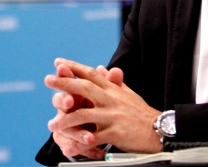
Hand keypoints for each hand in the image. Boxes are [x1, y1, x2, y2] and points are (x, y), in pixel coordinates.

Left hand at [44, 58, 162, 158]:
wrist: (159, 130)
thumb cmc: (141, 113)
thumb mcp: (128, 93)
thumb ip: (113, 82)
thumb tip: (100, 68)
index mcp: (113, 90)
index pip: (91, 74)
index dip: (74, 67)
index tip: (58, 63)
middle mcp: (111, 100)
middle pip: (85, 88)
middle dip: (65, 83)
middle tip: (48, 79)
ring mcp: (113, 116)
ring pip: (85, 114)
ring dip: (66, 119)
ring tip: (52, 124)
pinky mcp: (116, 132)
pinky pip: (95, 137)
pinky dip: (82, 142)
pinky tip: (71, 145)